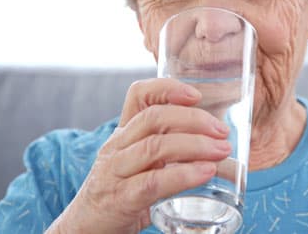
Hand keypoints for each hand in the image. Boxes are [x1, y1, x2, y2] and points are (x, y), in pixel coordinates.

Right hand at [46, 78, 230, 233]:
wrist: (85, 229)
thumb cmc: (121, 193)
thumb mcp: (140, 164)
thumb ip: (169, 151)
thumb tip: (216, 146)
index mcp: (123, 134)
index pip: (138, 95)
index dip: (167, 88)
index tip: (196, 95)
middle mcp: (117, 147)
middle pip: (154, 117)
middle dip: (193, 119)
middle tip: (222, 131)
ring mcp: (116, 172)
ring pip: (155, 146)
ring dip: (195, 145)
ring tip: (221, 150)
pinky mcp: (120, 199)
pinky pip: (153, 182)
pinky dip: (183, 175)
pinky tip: (205, 173)